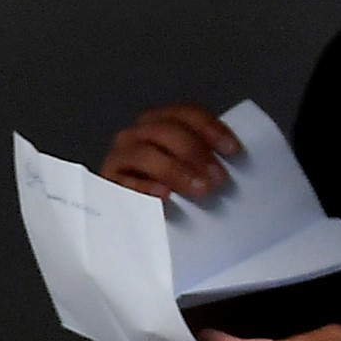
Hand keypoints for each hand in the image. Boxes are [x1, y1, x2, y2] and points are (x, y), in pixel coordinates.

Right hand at [101, 104, 240, 199]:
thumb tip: (233, 166)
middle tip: (218, 179)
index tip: (233, 151)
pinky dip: (146, 187)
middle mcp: (137, 134)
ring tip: (199, 189)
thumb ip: (203, 161)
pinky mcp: (107, 184)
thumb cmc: (168, 193)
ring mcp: (120, 157)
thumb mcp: (188, 170)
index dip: (211, 128)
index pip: (186, 114)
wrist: (124, 226)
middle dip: (195, 153)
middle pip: (166, 131)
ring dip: (175, 170)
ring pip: (146, 154)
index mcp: (160, 123)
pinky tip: (165, 197)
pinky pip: (125, 182)